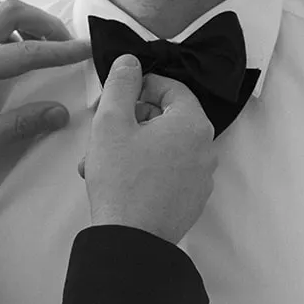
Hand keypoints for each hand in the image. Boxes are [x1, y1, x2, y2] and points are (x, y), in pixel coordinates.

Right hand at [82, 55, 217, 243]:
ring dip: (132, 148)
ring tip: (98, 163)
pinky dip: (145, 170)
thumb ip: (122, 84)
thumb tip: (131, 62)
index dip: (139, 87)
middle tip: (101, 135)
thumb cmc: (121, 179)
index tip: (115, 100)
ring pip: (164, 148)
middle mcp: (205, 149)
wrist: (131, 240)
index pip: (170, 88)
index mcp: (192, 124)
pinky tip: (117, 182)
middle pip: (167, 119)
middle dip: (131, 122)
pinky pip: (168, 173)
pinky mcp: (191, 201)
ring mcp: (201, 178)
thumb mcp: (111, 122)